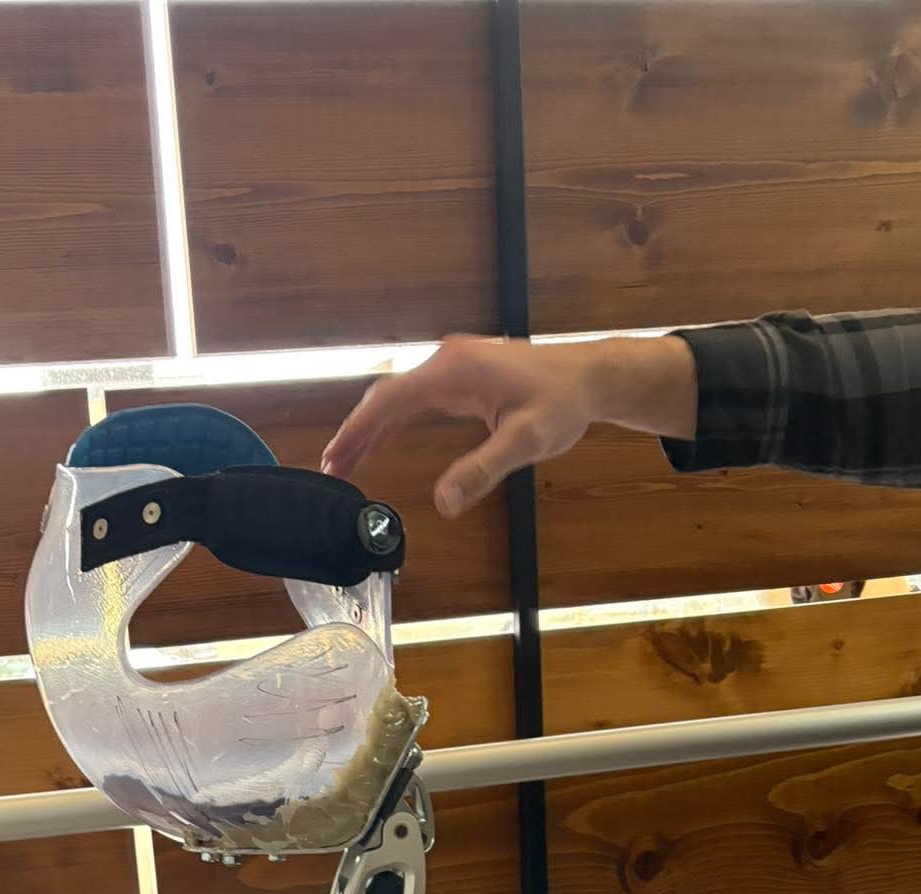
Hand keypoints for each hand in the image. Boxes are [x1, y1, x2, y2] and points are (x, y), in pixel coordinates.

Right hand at [321, 332, 696, 518]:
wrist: (590, 377)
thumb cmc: (561, 404)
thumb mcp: (524, 442)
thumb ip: (482, 471)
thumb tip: (443, 504)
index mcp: (454, 371)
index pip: (391, 400)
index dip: (357, 430)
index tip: (333, 458)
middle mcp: (447, 361)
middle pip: (386, 397)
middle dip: (355, 432)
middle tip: (330, 470)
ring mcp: (453, 366)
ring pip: (398, 397)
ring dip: (370, 428)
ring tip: (344, 462)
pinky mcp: (461, 375)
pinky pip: (416, 398)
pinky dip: (393, 421)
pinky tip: (379, 442)